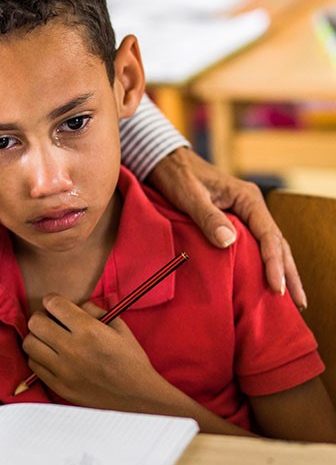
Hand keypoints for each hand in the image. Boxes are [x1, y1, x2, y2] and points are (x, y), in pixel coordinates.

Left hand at [22, 294, 165, 409]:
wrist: (138, 398)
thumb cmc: (131, 361)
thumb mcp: (120, 328)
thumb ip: (95, 310)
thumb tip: (75, 305)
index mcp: (89, 331)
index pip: (54, 305)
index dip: (52, 300)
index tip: (55, 303)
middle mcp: (73, 349)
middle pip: (35, 323)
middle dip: (41, 317)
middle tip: (50, 320)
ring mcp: (63, 370)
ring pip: (29, 344)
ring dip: (37, 337)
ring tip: (48, 339)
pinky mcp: (59, 386)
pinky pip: (34, 365)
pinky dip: (38, 357)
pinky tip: (51, 356)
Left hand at [146, 147, 305, 308]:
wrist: (166, 162)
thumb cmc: (177, 176)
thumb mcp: (189, 195)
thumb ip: (207, 217)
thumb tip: (229, 242)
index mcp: (247, 198)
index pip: (268, 235)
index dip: (273, 263)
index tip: (276, 287)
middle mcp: (251, 206)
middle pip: (277, 243)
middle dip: (289, 273)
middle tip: (299, 303)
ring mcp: (244, 213)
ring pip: (270, 245)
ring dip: (281, 270)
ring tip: (291, 299)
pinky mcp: (234, 220)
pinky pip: (255, 244)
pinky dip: (263, 263)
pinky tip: (265, 280)